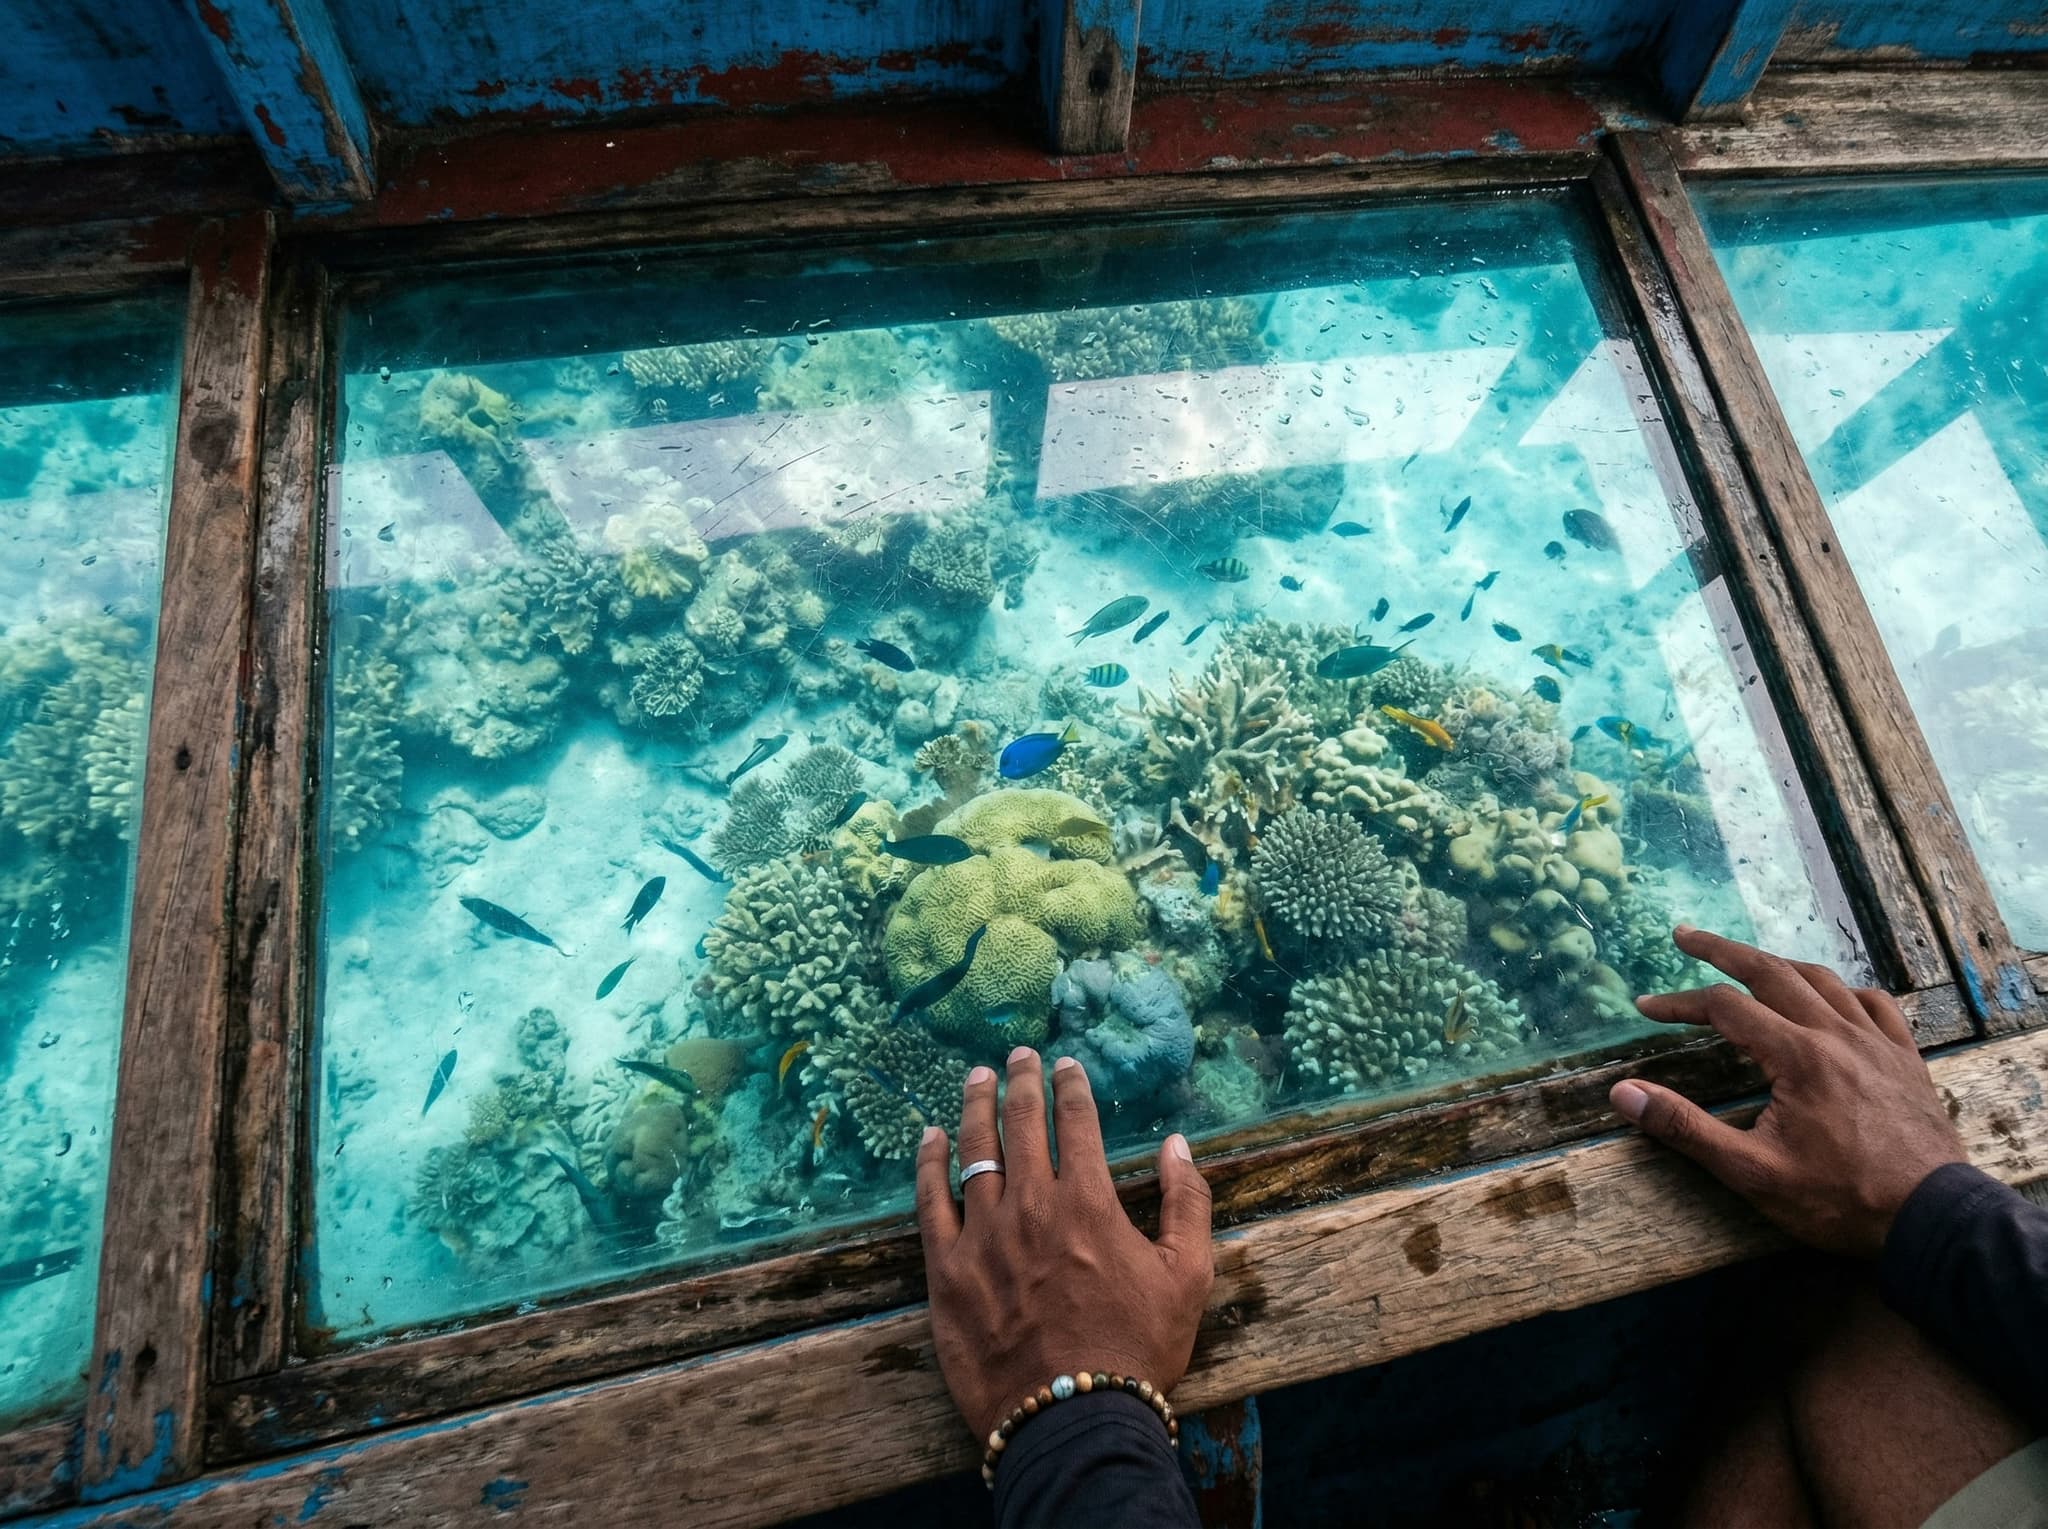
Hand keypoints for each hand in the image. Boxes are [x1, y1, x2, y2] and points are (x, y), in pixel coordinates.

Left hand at [915, 1047, 1214, 1442]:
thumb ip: (1187, 1202)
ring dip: (976, 1107)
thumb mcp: (1188, 1277)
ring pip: (973, 1151)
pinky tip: (929, 1138)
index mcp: (1088, 1201)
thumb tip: (1178, 1143)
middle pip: (1021, 1124)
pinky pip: (930, 1202)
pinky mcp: (947, 1269)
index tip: (1066, 1064)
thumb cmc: (1136, 1349)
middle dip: (1021, 1081)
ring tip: (976, 1077)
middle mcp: (1031, 1204)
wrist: (1072, 1417)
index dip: (1070, 1087)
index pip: (1076, 1122)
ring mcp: (983, 1234)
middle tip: (1018, 1055)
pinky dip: (929, 1163)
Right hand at [1611, 927, 1966, 1257]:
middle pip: (1772, 973)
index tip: (1645, 1009)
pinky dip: (1843, 989)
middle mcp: (1837, 1034)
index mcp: (1797, 1056)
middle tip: (1685, 936)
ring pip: (1822, 980)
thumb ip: (1685, 1128)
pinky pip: (1874, 1004)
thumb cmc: (1838, 1200)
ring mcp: (1877, 1042)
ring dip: (1778, 963)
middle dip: (1722, 951)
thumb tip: (1623, 1093)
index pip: (1725, 1008)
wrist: (1932, 1218)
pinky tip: (1831, 997)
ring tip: (1748, 960)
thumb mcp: (1751, 1172)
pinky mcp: (1905, 1058)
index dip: (1679, 1004)